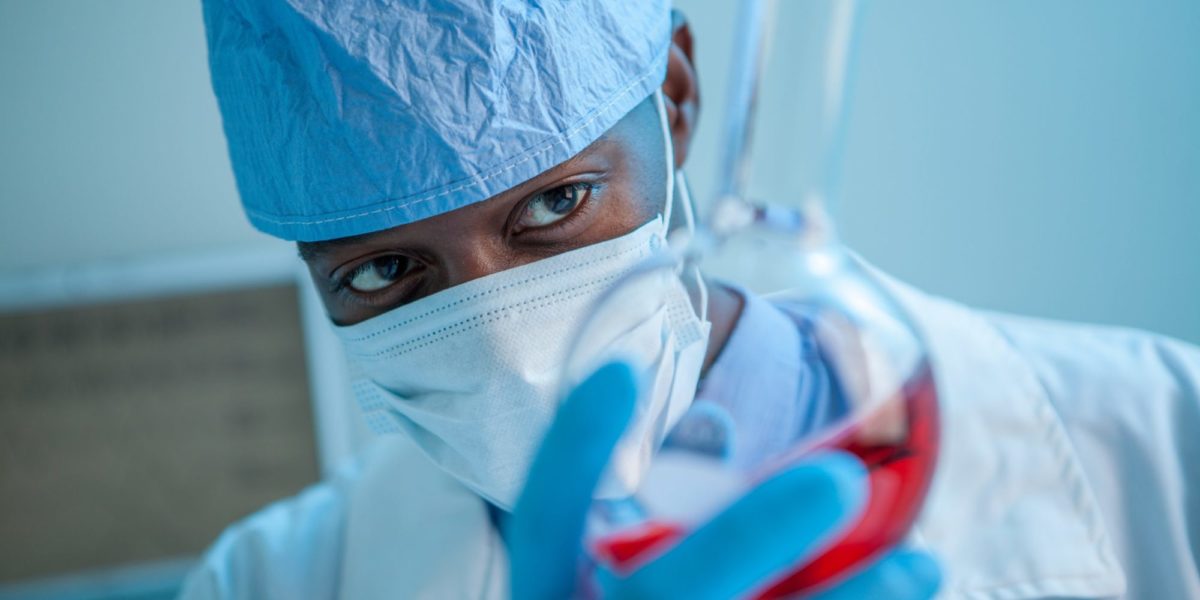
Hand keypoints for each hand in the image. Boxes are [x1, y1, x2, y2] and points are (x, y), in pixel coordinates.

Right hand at [505, 361, 940, 598]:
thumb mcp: (617, 567)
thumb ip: (661, 505)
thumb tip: (716, 429)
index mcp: (552, 598)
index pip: (545, 522)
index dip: (574, 448)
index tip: (622, 367)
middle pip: (659, 598)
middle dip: (749, 536)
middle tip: (839, 478)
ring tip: (922, 562)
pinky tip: (909, 590)